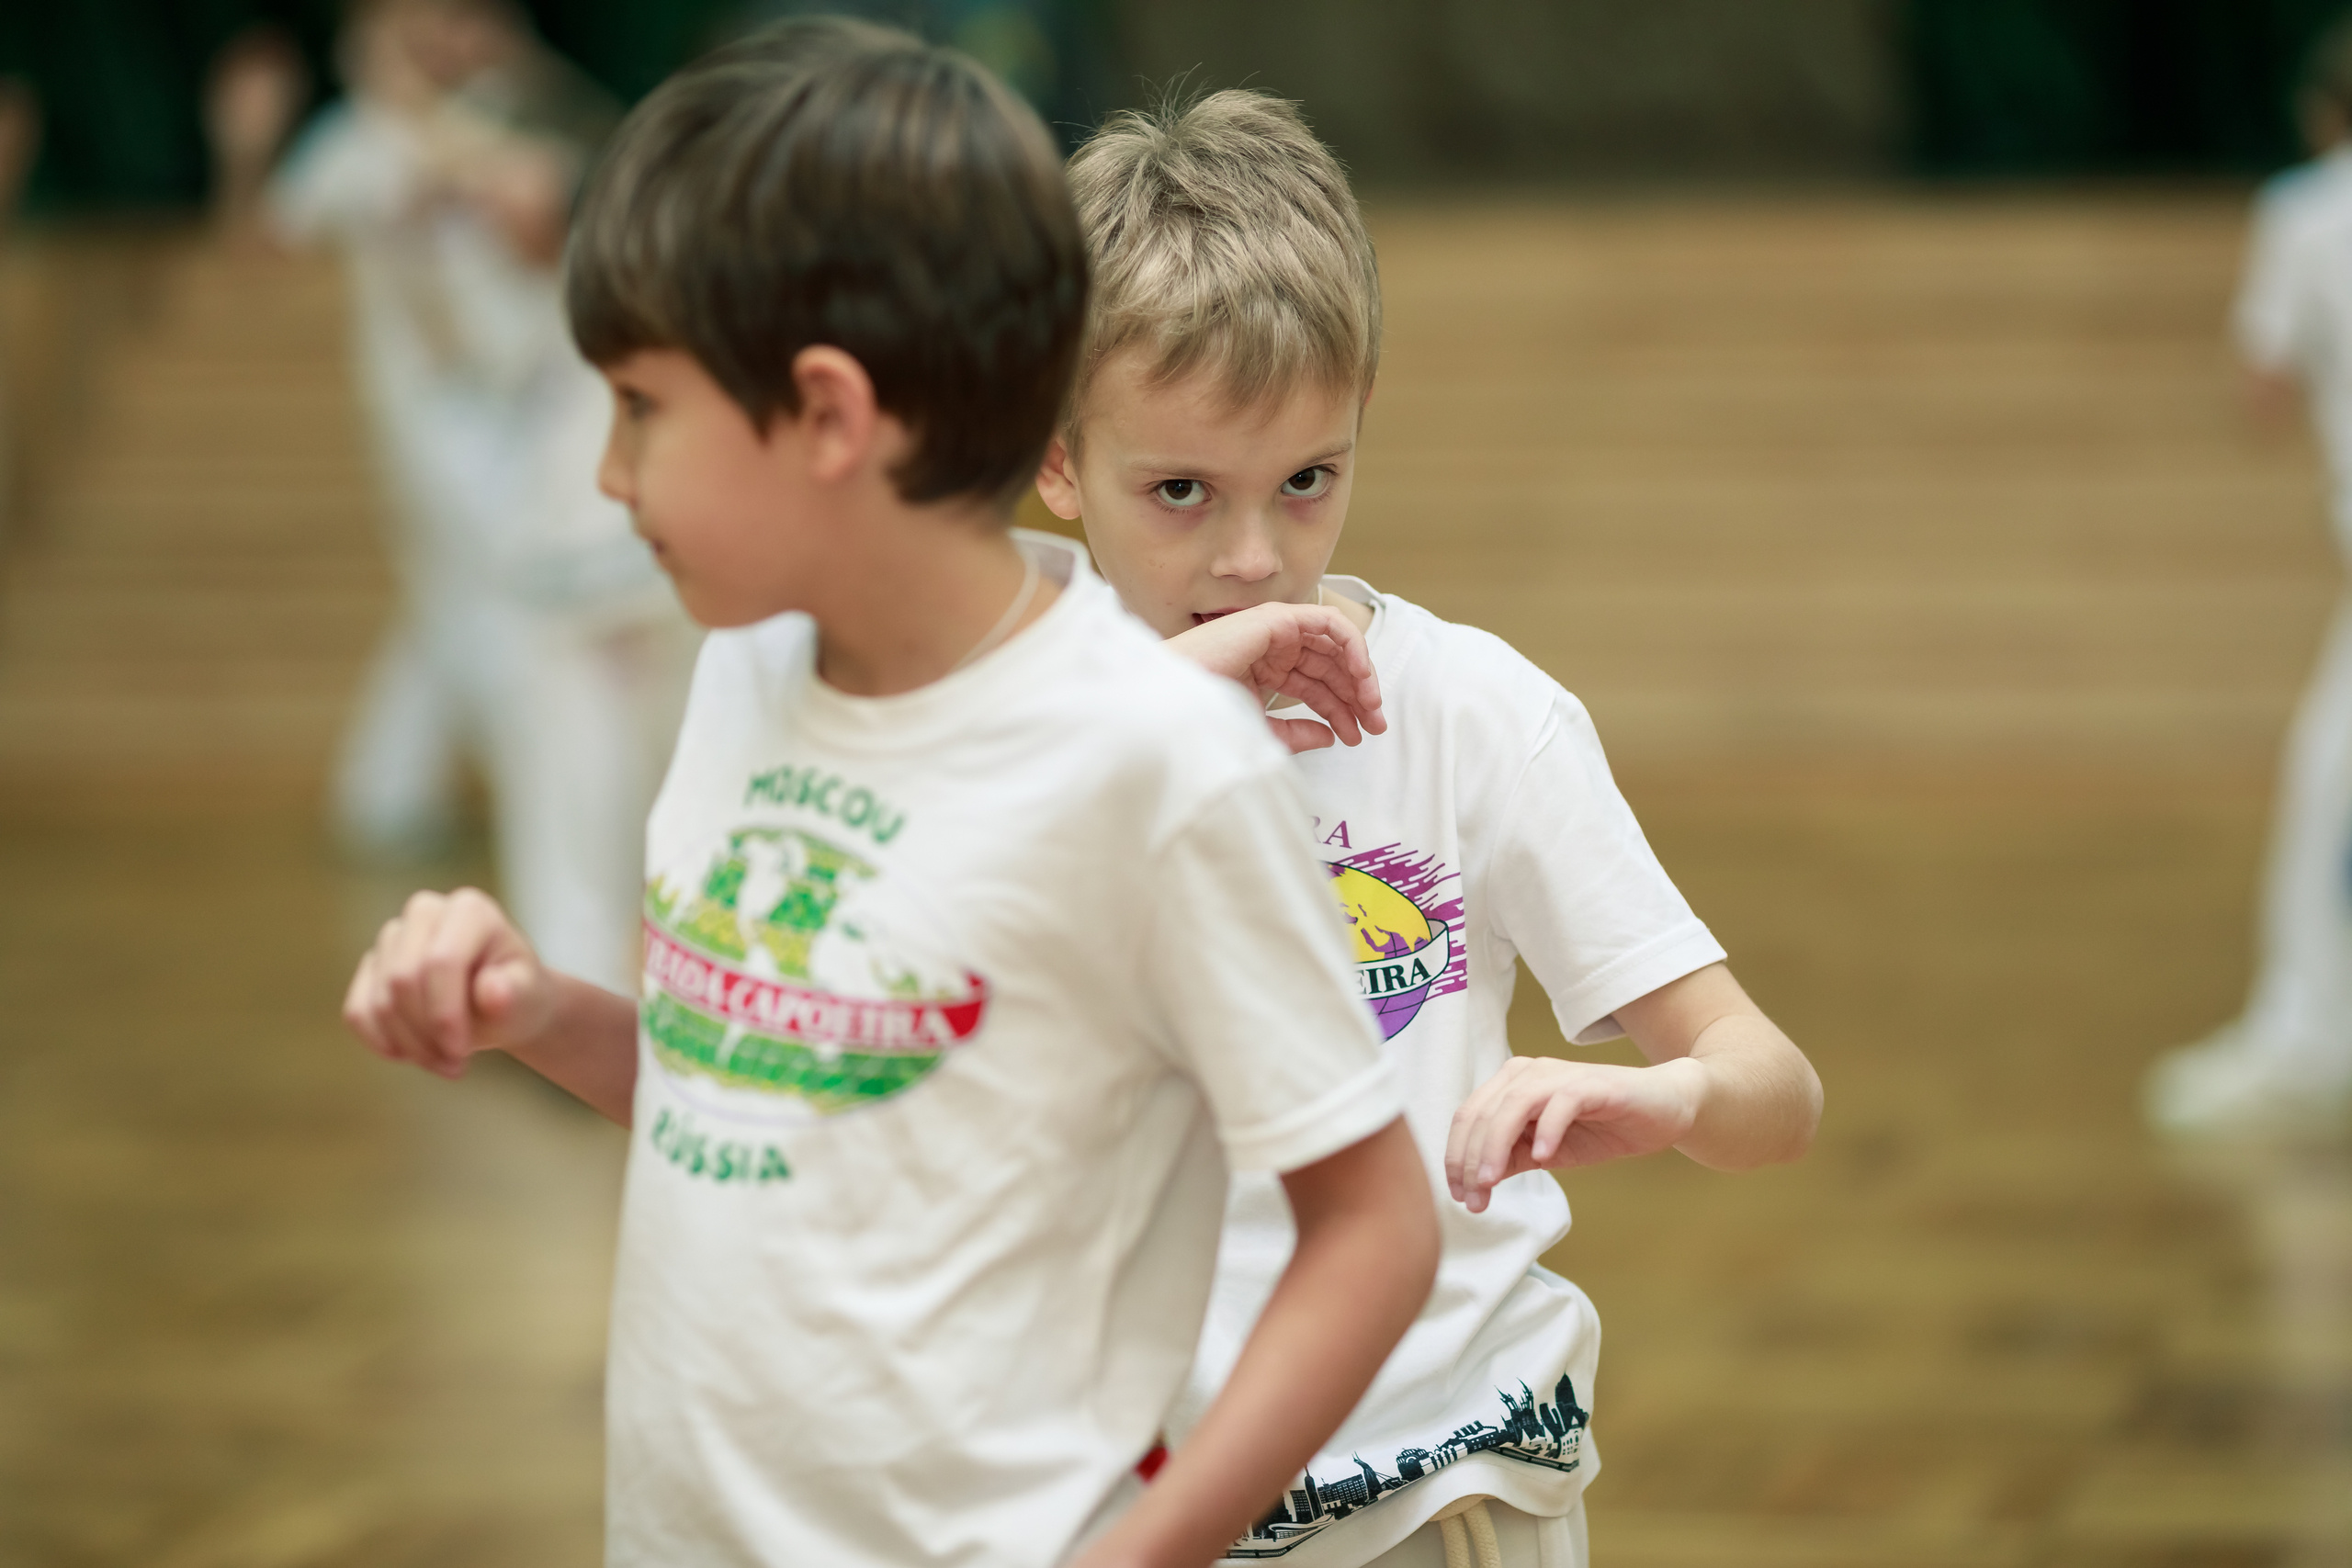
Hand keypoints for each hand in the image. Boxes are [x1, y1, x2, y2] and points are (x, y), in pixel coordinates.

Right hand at [342, 887, 558, 1078]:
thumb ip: (515, 993)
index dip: (444, 1015)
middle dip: (426, 1034)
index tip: (461, 1054)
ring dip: (409, 1046)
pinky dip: (381, 1042)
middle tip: (456, 1065)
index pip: (440, 962)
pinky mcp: (372, 966)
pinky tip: (413, 1055)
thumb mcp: (528, 997)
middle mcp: (425, 911)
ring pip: (379, 1001)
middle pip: (402, 980)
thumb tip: (493, 992)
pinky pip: (357, 1011)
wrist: (502, 1004)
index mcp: (470, 909)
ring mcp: (394, 937)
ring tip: (445, 1063)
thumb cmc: (517, 995)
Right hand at [1163, 602, 1384, 753]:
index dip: (1340, 711)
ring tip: (1371, 707)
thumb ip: (1296, 733)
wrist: (1175, 699)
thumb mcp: (1261, 730)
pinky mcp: (1279, 619)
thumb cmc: (1205, 714)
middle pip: (1329, 669)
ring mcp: (1276, 630)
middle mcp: (1273, 647)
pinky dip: (1352, 645)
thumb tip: (1330, 736)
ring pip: (1334, 648)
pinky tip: (1361, 676)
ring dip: (1359, 674)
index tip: (1357, 736)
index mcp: (1265, 669)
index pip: (1315, 687)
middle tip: (1374, 726)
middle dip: (1356, 697)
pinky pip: (1329, 624)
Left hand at [1445, 1056, 1704, 1211]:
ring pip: (1513, 1105)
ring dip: (1496, 1145)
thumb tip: (1474, 1184)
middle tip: (1472, 1199)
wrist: (1662, 1110)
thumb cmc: (1601, 1128)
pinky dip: (1547, 1129)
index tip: (1460, 1197)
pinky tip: (1542, 1157)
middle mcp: (1528, 1073)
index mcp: (1510, 1085)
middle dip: (1470, 1159)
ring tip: (1491, 1181)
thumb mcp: (1545, 1151)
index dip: (1456, 1158)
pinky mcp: (1592, 1084)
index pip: (1468, 1118)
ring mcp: (1559, 1075)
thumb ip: (1510, 1159)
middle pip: (1482, 1113)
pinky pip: (1561, 1103)